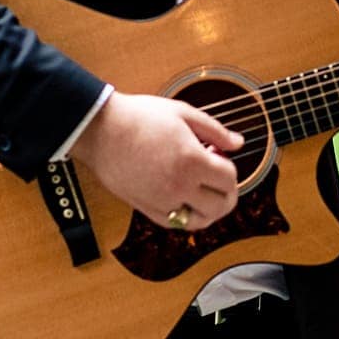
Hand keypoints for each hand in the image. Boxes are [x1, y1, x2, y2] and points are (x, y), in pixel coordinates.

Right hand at [70, 92, 243, 229]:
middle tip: (219, 178)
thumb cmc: (139, 117)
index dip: (230, 168)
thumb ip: (215, 131)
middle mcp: (179, 186)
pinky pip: (174, 224)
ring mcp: (161, 201)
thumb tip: (237, 143)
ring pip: (199, 221)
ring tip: (205, 192)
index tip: (219, 156)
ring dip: (209, 210)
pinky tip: (185, 199)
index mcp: (192, 161)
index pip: (229, 179)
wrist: (101, 129)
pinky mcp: (145, 208)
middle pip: (220, 205)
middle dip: (227, 193)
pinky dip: (186, 217)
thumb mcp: (184, 114)